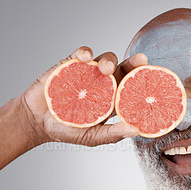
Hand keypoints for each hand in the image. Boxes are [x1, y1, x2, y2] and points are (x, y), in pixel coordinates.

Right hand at [18, 46, 147, 146]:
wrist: (37, 121)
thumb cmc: (66, 130)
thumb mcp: (92, 136)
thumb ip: (112, 134)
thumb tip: (136, 131)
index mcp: (112, 100)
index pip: (131, 88)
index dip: (142, 82)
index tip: (153, 77)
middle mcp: (103, 84)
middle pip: (122, 69)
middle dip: (132, 63)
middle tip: (140, 60)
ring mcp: (87, 73)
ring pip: (104, 59)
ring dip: (108, 60)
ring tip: (105, 69)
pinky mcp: (70, 64)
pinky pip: (80, 53)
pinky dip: (84, 52)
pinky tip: (85, 57)